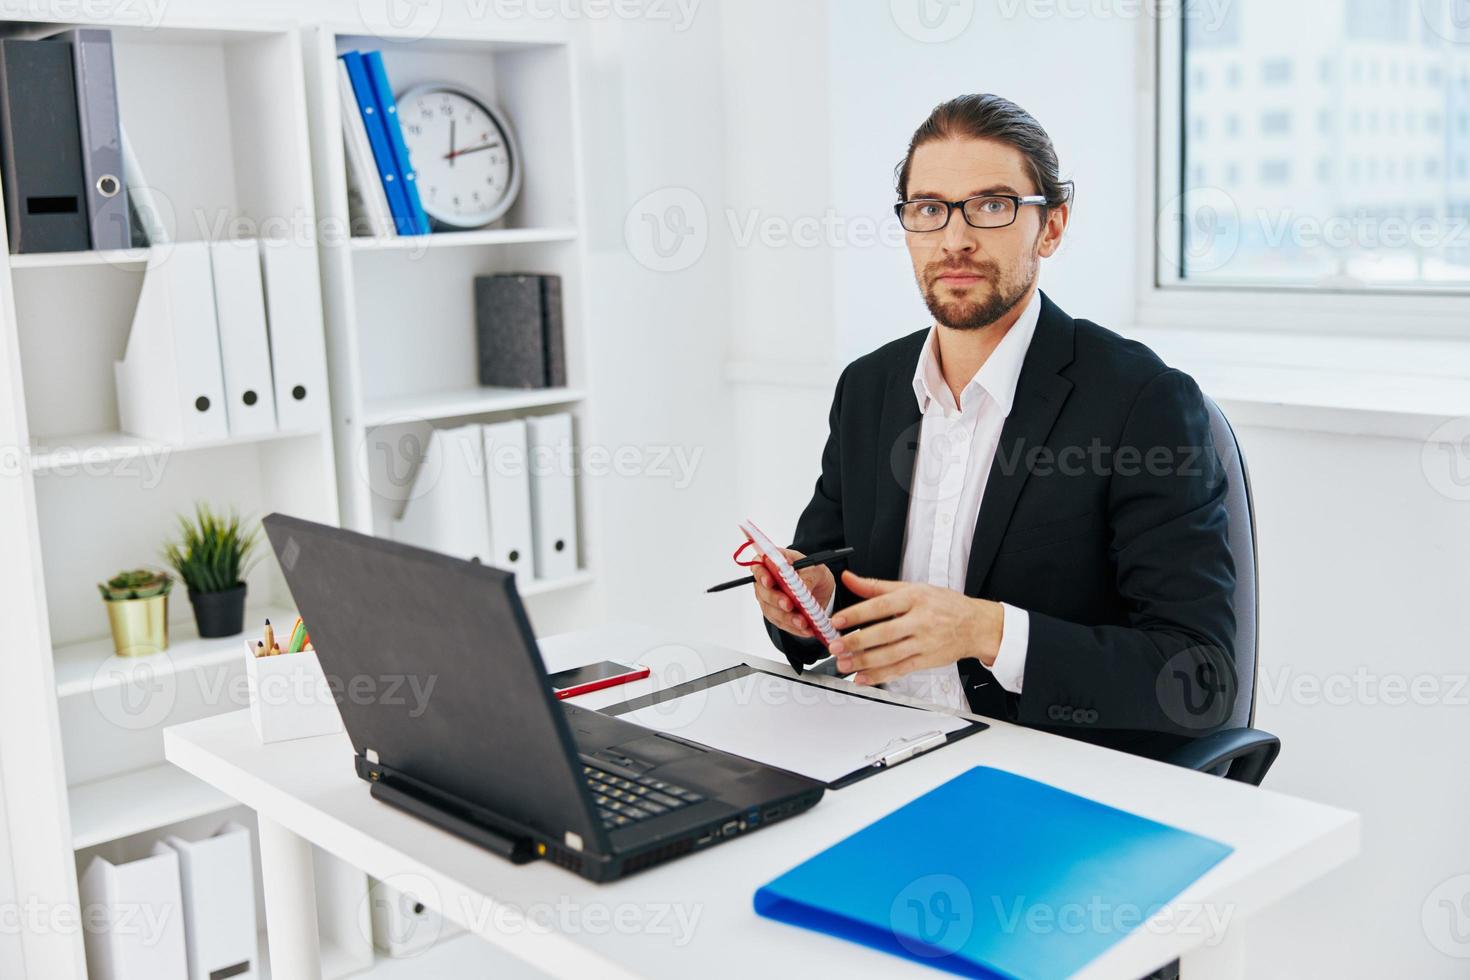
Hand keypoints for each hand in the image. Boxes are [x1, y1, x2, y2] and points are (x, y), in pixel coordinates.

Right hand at [753, 548, 835, 639]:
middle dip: (775, 599)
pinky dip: (794, 627)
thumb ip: (806, 576)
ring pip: (771, 610)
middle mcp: (766, 582)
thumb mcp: (816, 569)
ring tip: (802, 622)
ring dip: (786, 617)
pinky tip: (806, 629)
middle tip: (789, 605)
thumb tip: (800, 590)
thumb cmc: (813, 573)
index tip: (769, 581)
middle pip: (762, 591)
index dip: (761, 574)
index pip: (758, 566)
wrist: (821, 590)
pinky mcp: (776, 616)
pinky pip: (782, 623)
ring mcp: (769, 600)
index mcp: (772, 563)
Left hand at [828, 571, 1002, 684]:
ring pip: (890, 654)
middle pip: (884, 633)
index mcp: (914, 597)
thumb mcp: (913, 588)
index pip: (882, 605)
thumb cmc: (944, 605)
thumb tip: (849, 578)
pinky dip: (880, 675)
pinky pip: (900, 669)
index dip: (858, 613)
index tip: (837, 621)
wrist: (977, 625)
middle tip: (835, 646)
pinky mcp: (927, 660)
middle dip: (857, 642)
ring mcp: (925, 642)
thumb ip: (877, 586)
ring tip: (843, 664)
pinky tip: (863, 678)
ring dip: (864, 662)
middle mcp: (920, 619)